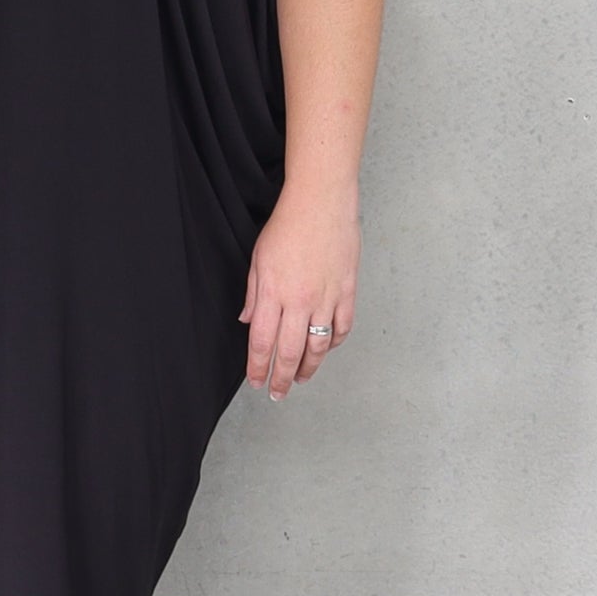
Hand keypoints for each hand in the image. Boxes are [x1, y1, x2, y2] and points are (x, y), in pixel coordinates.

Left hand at [240, 190, 360, 399]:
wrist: (321, 202)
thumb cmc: (286, 225)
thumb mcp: (258, 259)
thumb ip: (254, 294)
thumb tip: (249, 322)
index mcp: (273, 293)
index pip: (263, 343)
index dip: (258, 368)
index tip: (256, 382)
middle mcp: (300, 301)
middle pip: (290, 352)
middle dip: (282, 378)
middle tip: (278, 393)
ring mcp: (326, 297)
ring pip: (318, 345)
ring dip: (308, 367)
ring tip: (300, 378)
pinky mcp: (347, 290)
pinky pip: (342, 326)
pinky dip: (334, 342)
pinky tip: (325, 348)